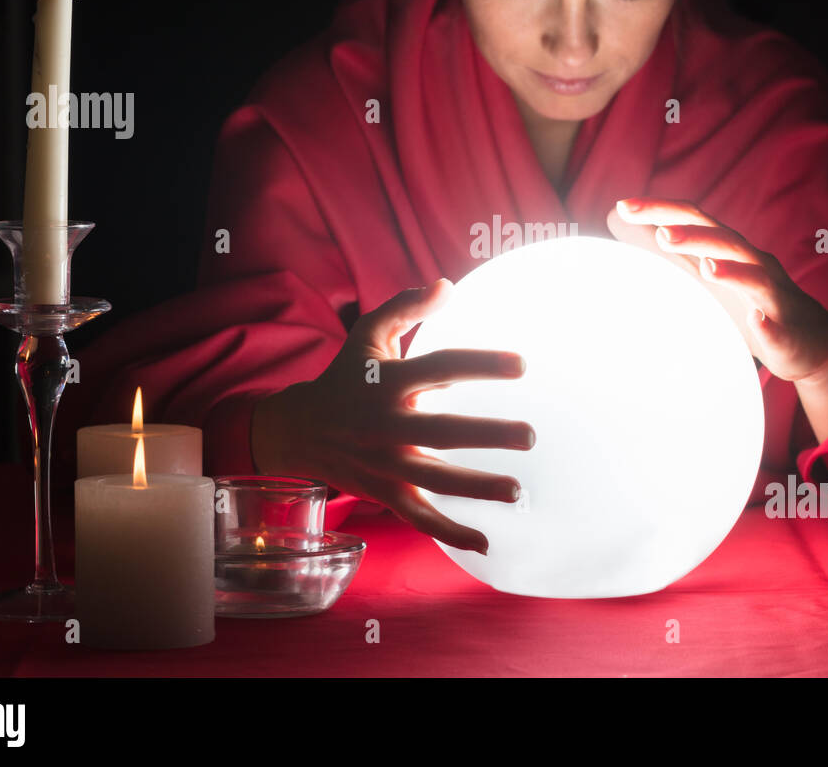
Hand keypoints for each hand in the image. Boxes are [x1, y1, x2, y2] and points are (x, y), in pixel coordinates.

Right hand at [252, 279, 534, 554]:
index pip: (441, 368)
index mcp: (388, 382)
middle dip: (487, 435)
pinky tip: (487, 541)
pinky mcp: (383, 493)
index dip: (481, 364)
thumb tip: (446, 286)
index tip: (523, 364)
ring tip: (518, 490)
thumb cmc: (346, 377)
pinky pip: (419, 517)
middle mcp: (385, 424)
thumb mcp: (367, 335)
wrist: (298, 429)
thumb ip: (404, 307)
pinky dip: (450, 533)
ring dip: (476, 487)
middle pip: (442, 431)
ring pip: (434, 480)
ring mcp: (384, 463)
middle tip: (529, 435)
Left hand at [606, 198, 827, 383]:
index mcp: (731, 249)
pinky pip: (777, 324)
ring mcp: (773, 296)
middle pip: (724, 241)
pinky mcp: (787, 330)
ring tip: (707, 268)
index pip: (694, 219)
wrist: (811, 339)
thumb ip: (670, 249)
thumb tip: (618, 221)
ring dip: (732, 272)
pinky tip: (755, 320)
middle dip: (694, 236)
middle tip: (661, 234)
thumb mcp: (710, 274)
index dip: (661, 210)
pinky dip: (766, 321)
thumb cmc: (751, 302)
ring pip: (755, 278)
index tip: (624, 207)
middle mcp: (754, 264)